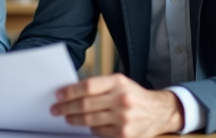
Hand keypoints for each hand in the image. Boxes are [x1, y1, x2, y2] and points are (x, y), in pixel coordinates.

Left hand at [51, 74, 182, 136]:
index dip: (70, 91)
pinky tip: (86, 125)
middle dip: (66, 107)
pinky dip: (90, 128)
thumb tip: (71, 92)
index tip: (58, 94)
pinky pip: (98, 132)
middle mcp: (122, 99)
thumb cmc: (134, 95)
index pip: (88, 86)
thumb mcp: (119, 83)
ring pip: (89, 120)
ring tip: (66, 117)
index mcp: (118, 82)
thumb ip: (99, 86)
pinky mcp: (124, 134)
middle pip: (85, 104)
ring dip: (74, 119)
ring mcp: (124, 118)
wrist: (159, 111)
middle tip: (56, 109)